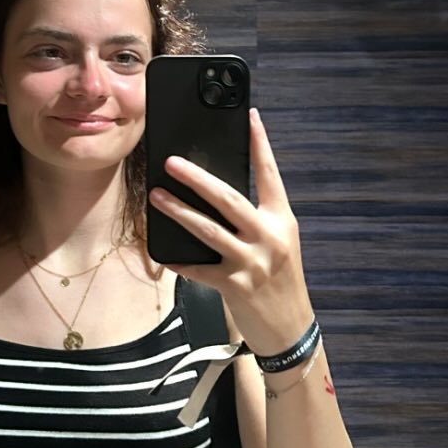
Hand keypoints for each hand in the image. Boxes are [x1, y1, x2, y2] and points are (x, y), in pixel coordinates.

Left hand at [148, 108, 313, 354]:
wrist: (291, 330)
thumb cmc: (280, 282)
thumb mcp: (279, 244)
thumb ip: (257, 220)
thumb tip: (219, 193)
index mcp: (282, 221)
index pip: (271, 175)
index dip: (260, 145)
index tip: (250, 117)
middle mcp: (269, 238)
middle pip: (229, 199)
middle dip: (197, 178)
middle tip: (172, 162)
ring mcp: (252, 263)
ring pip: (208, 229)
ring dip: (178, 211)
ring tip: (156, 196)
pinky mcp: (234, 286)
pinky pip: (198, 268)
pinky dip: (179, 260)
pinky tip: (162, 251)